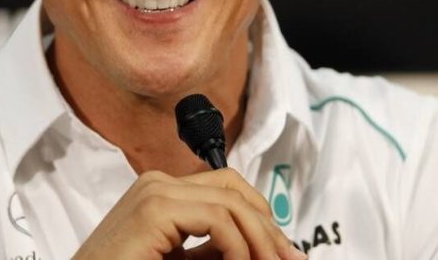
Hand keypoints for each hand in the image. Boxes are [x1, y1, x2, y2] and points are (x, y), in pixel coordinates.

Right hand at [72, 168, 305, 259]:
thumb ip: (213, 255)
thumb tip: (265, 253)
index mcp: (161, 194)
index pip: (227, 189)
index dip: (262, 219)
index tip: (284, 254)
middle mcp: (157, 185)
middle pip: (234, 188)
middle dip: (269, 228)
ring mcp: (154, 193)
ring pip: (231, 203)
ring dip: (260, 241)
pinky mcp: (153, 210)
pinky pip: (217, 219)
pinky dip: (238, 247)